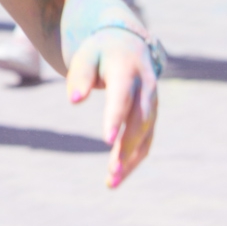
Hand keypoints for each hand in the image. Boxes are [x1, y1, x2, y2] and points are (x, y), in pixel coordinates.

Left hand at [65, 27, 158, 187]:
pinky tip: (116, 176)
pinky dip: (133, 159)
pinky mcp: (151, 116)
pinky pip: (146, 141)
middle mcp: (146, 88)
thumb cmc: (99, 52)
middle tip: (110, 172)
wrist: (126, 43)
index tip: (107, 140)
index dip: (116, 118)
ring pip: (146, 136)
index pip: (123, 97)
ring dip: (130, 160)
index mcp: (128, 71)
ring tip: (111, 182)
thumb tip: (74, 100)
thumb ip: (80, 76)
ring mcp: (152, 104)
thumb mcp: (85, 57)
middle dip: (126, 148)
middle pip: (139, 122)